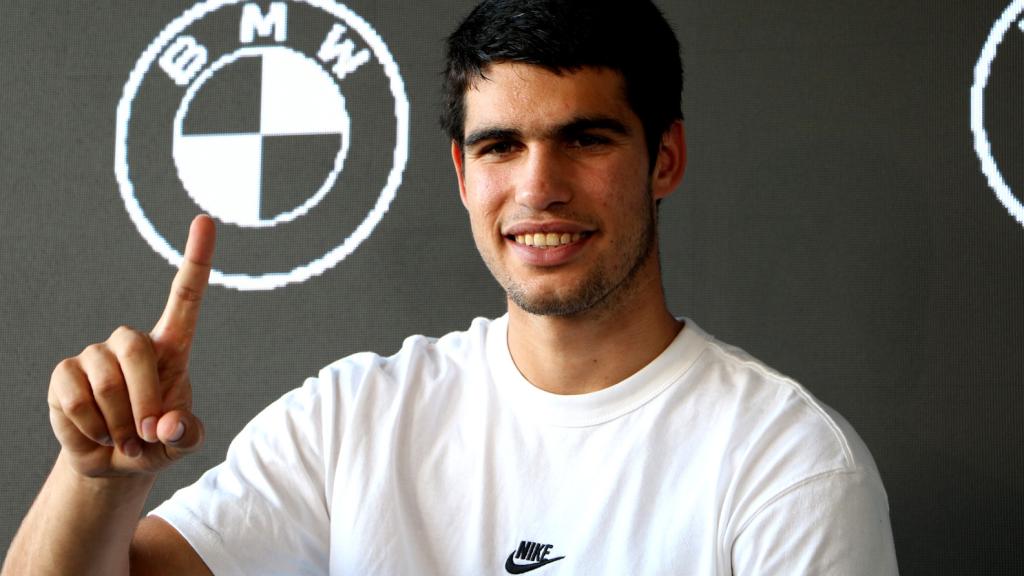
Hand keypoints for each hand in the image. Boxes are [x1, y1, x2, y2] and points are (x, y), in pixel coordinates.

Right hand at [48, 215, 215, 477]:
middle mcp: (131, 343)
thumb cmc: (157, 443)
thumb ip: (185, 434)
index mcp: (171, 347)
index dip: (196, 259)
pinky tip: (97, 434)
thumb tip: (167, 424)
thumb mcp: (182, 443)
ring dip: (119, 422)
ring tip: (124, 439)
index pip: (186, 296)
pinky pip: (75, 398)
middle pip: (135, 349)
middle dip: (145, 399)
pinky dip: (91, 427)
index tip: (205, 220)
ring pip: (105, 381)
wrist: (115, 462)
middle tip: (147, 434)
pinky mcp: (64, 374)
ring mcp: (94, 355)